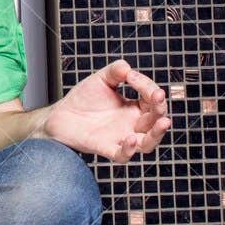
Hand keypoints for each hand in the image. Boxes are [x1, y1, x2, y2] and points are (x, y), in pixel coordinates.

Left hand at [43, 59, 169, 161]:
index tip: (131, 76)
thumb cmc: (84, 99)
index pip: (152, 100)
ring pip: (147, 144)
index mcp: (135, 108)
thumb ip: (115, 71)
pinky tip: (130, 139)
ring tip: (163, 122)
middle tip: (158, 97)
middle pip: (155, 122)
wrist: (61, 115)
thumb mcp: (101, 79)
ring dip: (157, 134)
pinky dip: (128, 150)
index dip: (148, 87)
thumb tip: (127, 68)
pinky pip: (122, 155)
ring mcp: (120, 138)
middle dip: (160, 109)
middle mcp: (132, 125)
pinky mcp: (106, 148)